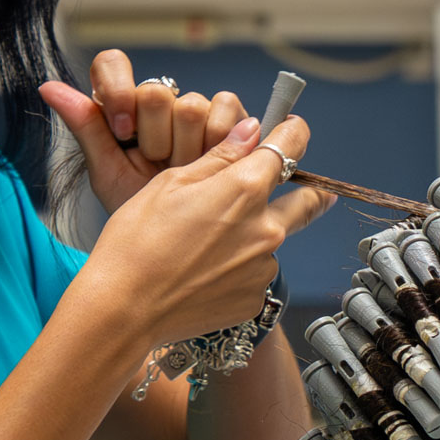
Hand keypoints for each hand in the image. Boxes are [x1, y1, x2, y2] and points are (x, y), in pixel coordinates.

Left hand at [39, 49, 251, 212]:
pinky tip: (210, 162)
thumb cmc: (138, 205)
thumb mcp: (107, 173)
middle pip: (153, 93)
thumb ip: (85, 127)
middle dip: (155, 140)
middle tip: (156, 167)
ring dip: (186, 149)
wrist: (180, 238)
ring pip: (190, 106)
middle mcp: (156, 101)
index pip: (112, 64)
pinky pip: (224, 106)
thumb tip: (46, 86)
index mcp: (120, 105)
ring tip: (183, 172)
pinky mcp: (229, 114)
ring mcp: (194, 104)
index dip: (117, 92)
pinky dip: (217, 140)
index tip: (123, 132)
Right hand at [83, 114, 332, 348]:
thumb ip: (219, 156)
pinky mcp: (253, 300)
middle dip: (313, 194)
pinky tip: (203, 274)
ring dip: (255, 237)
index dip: (293, 133)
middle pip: (307, 203)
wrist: (123, 309)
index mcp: (245, 189)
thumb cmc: (136, 241)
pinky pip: (254, 276)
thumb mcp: (170, 183)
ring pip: (271, 242)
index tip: (293, 130)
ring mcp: (262, 269)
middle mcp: (265, 229)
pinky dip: (237, 270)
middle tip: (316, 193)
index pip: (289, 146)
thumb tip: (251, 131)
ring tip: (207, 247)